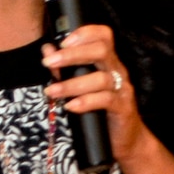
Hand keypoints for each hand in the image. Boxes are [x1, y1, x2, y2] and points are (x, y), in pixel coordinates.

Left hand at [43, 25, 153, 164]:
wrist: (126, 139)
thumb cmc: (102, 110)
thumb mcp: (81, 87)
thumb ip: (65, 68)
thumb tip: (47, 50)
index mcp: (108, 62)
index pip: (104, 36)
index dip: (85, 33)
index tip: (62, 42)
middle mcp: (118, 71)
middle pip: (102, 51)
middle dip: (72, 54)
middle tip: (48, 62)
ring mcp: (122, 90)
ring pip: (101, 79)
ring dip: (72, 84)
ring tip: (52, 91)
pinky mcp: (123, 108)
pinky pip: (106, 100)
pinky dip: (86, 102)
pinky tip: (71, 106)